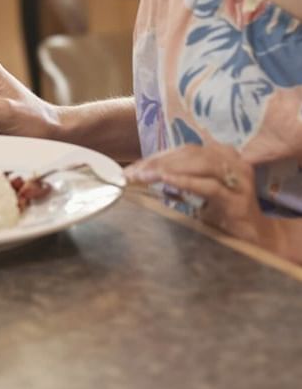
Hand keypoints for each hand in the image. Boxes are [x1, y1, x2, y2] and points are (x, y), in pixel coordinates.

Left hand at [126, 141, 270, 243]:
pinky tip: (167, 180)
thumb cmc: (221, 211)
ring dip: (168, 169)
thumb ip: (176, 178)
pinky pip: (210, 186)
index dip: (155, 157)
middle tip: (132, 174)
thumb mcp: (196, 191)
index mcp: (220, 154)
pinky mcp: (239, 199)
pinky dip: (186, 181)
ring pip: (199, 164)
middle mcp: (231, 160)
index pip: (182, 150)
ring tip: (144, 176)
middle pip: (189, 154)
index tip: (131, 169)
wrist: (256, 238)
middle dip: (157, 163)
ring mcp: (238, 177)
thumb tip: (139, 174)